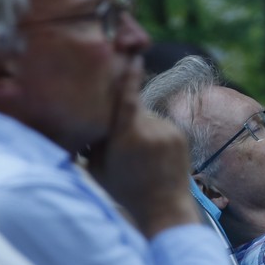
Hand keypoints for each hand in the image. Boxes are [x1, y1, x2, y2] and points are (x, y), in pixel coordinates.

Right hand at [86, 58, 199, 236]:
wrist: (165, 208)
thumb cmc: (125, 190)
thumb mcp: (97, 168)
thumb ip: (92, 141)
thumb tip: (84, 118)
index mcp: (127, 136)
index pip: (126, 96)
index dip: (128, 75)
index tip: (130, 56)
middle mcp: (150, 129)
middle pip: (133, 109)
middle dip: (125, 119)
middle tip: (121, 145)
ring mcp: (168, 131)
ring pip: (148, 117)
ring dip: (140, 128)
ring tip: (140, 157)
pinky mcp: (180, 134)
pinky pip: (161, 124)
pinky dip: (154, 134)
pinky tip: (153, 157)